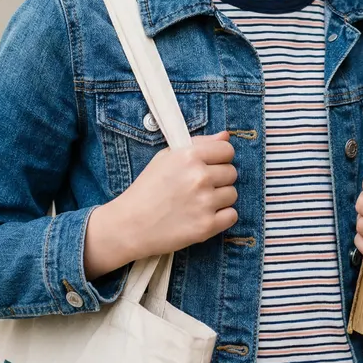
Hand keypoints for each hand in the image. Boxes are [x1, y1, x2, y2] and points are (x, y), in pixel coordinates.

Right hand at [84, 132, 237, 278]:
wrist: (129, 224)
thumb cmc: (147, 188)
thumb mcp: (167, 157)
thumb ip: (199, 143)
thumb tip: (226, 135)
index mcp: (189, 156)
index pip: (227, 149)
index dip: (220, 157)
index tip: (210, 165)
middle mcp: (199, 177)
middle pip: (231, 172)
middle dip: (219, 178)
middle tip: (199, 187)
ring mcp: (204, 202)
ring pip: (232, 194)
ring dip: (220, 198)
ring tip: (198, 202)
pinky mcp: (206, 226)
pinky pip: (232, 215)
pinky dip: (222, 217)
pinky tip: (204, 215)